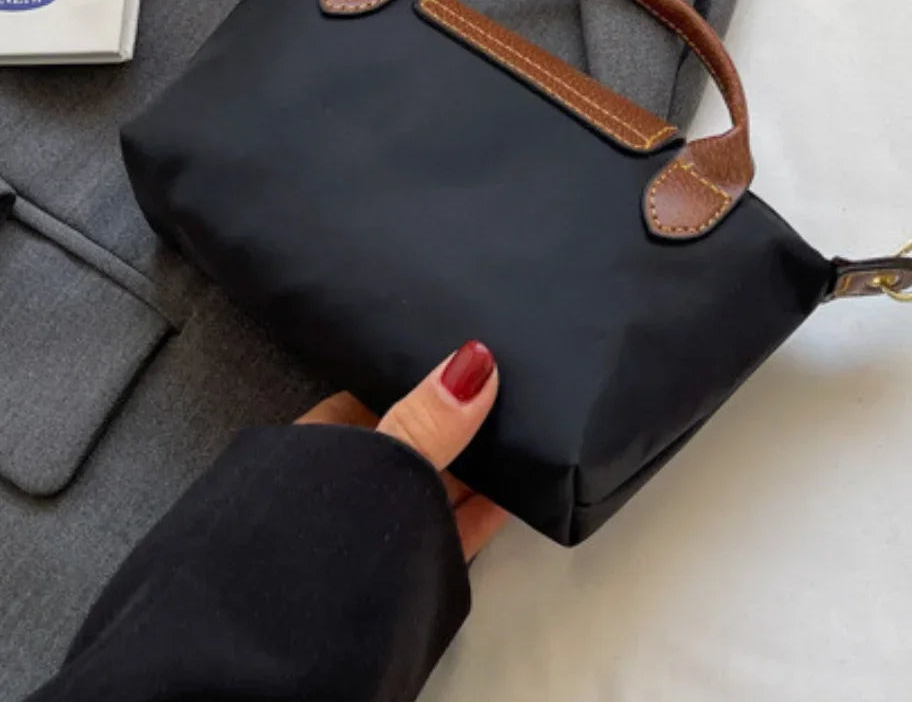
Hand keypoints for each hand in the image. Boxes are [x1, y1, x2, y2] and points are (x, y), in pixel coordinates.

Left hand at [297, 341, 506, 559]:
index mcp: (319, 445)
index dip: (422, 375)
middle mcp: (344, 487)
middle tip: (515, 390)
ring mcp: (374, 532)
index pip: (376, 393)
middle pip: (411, 442)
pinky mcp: (403, 572)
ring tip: (526, 433)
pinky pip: (449, 531)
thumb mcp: (378, 466)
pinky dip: (481, 513)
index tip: (474, 358)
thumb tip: (475, 361)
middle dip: (456, 423)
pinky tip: (514, 495)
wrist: (282, 657)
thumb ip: (425, 422)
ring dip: (474, 468)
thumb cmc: (311, 543)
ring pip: (432, 488)